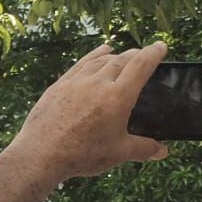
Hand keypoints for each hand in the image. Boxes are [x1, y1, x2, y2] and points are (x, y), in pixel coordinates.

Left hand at [6, 43, 168, 184]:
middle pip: (120, 60)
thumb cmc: (81, 155)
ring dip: (115, 56)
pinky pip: (80, 64)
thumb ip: (143, 148)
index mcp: (117, 96)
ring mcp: (75, 82)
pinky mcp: (58, 86)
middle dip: (135, 55)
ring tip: (123, 55)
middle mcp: (97, 83)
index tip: (161, 46)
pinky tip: (99, 53)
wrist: (40, 155)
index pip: (140, 66)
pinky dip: (93, 56)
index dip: (153, 53)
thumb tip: (162, 151)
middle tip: (143, 54)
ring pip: (99, 61)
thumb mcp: (118, 153)